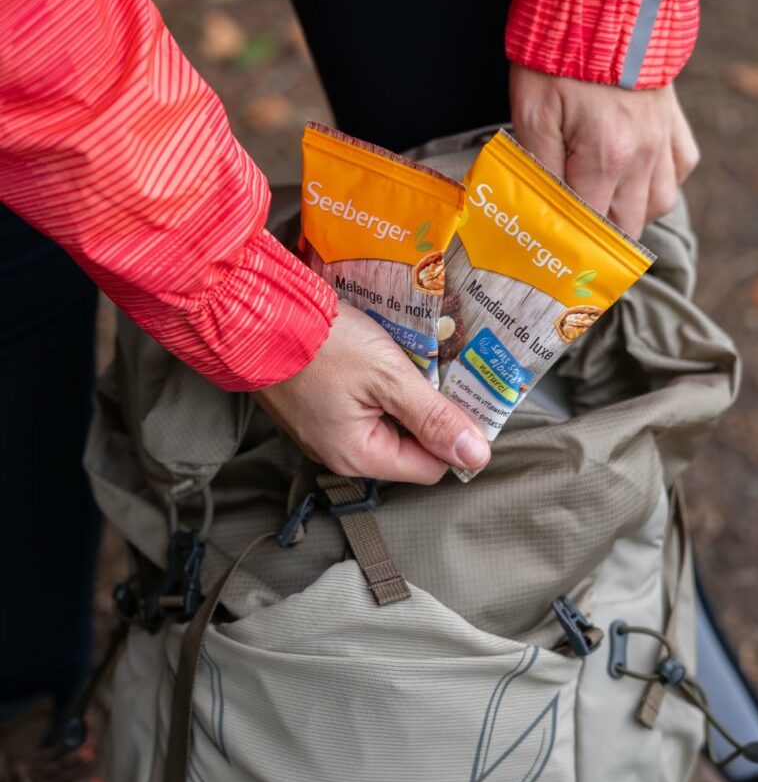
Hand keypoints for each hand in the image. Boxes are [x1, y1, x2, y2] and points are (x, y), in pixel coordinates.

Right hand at [253, 301, 489, 484]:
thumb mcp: (388, 376)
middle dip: (427, 409)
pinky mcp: (313, 404)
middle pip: (407, 444)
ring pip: (384, 420)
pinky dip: (377, 383)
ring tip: (411, 357)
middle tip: (439, 369)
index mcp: (359, 455)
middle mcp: (339, 452)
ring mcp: (322, 429)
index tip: (463, 395)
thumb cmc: (322, 345)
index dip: (453, 434)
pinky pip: (360, 405)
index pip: (431, 466)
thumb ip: (433, 417)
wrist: (256, 314)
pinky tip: (380, 353)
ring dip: (403, 392)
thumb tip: (477, 456)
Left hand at [509, 66, 699, 238]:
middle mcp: (643, 156)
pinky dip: (661, 180)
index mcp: (605, 159)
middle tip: (570, 229)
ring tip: (601, 203)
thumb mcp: (531, 112)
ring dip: (632, 212)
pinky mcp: (674, 118)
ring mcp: (664, 139)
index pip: (591, 227)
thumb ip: (537, 168)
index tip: (550, 244)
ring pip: (660, 204)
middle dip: (599, 235)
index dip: (570, 242)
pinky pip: (680, 168)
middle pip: (628, 225)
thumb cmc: (558, 54)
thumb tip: (539, 210)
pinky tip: (635, 174)